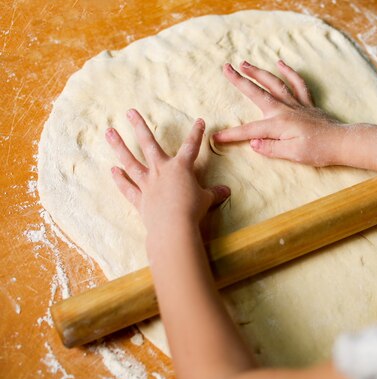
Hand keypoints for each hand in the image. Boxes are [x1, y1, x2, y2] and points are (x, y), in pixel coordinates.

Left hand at [105, 109, 229, 235]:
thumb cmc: (192, 210)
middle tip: (129, 112)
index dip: (197, 133)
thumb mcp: (207, 199)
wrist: (173, 227)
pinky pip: (128, 187)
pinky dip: (120, 179)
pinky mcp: (140, 199)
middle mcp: (161, 170)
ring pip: (131, 161)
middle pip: (148, 144)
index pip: (191, 146)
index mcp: (181, 167)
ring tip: (109, 132)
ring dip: (119, 146)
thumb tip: (226, 191)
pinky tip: (112, 170)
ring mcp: (148, 184)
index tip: (199, 121)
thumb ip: (214, 193)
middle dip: (139, 126)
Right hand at [213, 60, 346, 166]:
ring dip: (258, 72)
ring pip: (274, 83)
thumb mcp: (292, 155)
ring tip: (245, 63)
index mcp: (278, 124)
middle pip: (257, 92)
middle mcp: (284, 109)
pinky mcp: (307, 103)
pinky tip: (280, 63)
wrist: (342, 142)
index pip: (249, 130)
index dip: (232, 135)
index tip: (216, 137)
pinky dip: (289, 72)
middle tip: (225, 68)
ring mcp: (296, 104)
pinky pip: (297, 83)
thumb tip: (253, 143)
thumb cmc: (318, 150)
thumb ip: (271, 148)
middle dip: (240, 80)